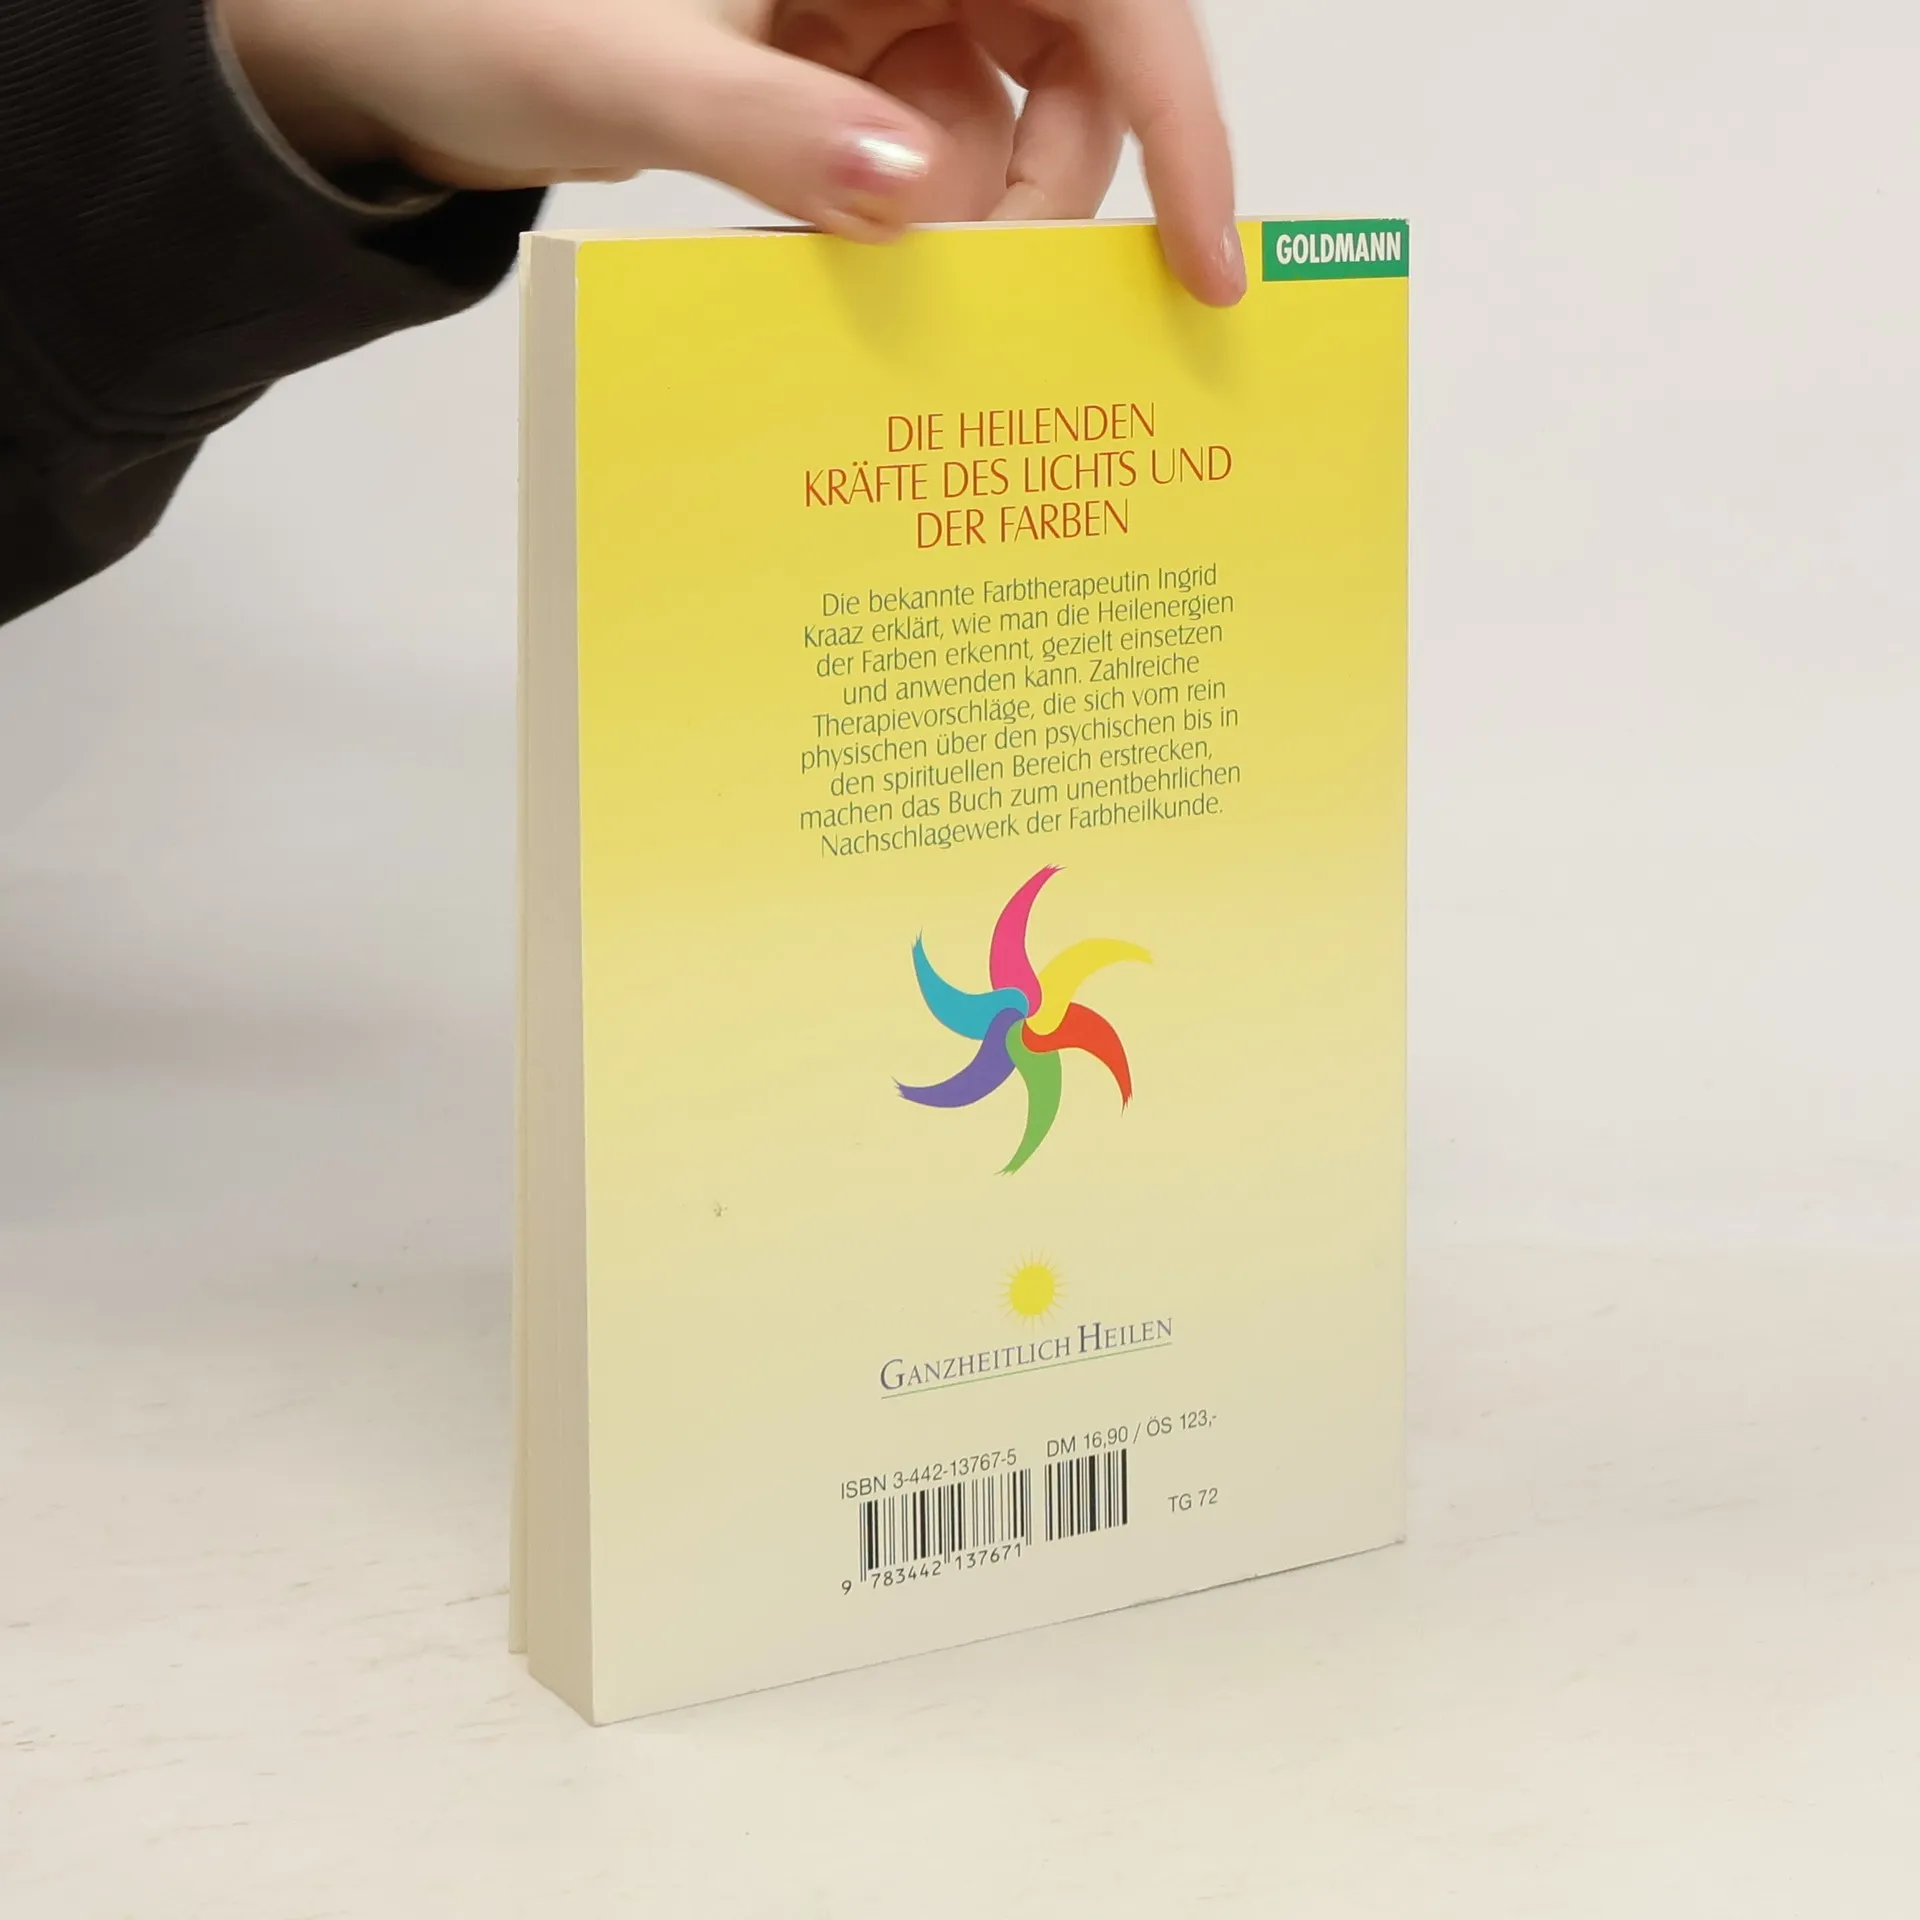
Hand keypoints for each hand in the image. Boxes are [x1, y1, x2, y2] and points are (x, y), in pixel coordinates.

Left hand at [216, 0, 1242, 303]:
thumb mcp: (623, 64)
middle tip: (975, 286)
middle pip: (1074, 63)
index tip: (1202, 259)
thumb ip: (765, 123)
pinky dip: (908, 215)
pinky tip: (843, 245)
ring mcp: (871, 1)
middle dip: (1042, 186)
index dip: (1179, 114)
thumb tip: (913, 191)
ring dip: (966, 213)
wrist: (390, 48)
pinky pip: (928, 147)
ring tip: (861, 255)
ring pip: (1005, 118)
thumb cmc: (473, 11)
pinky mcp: (837, 61)